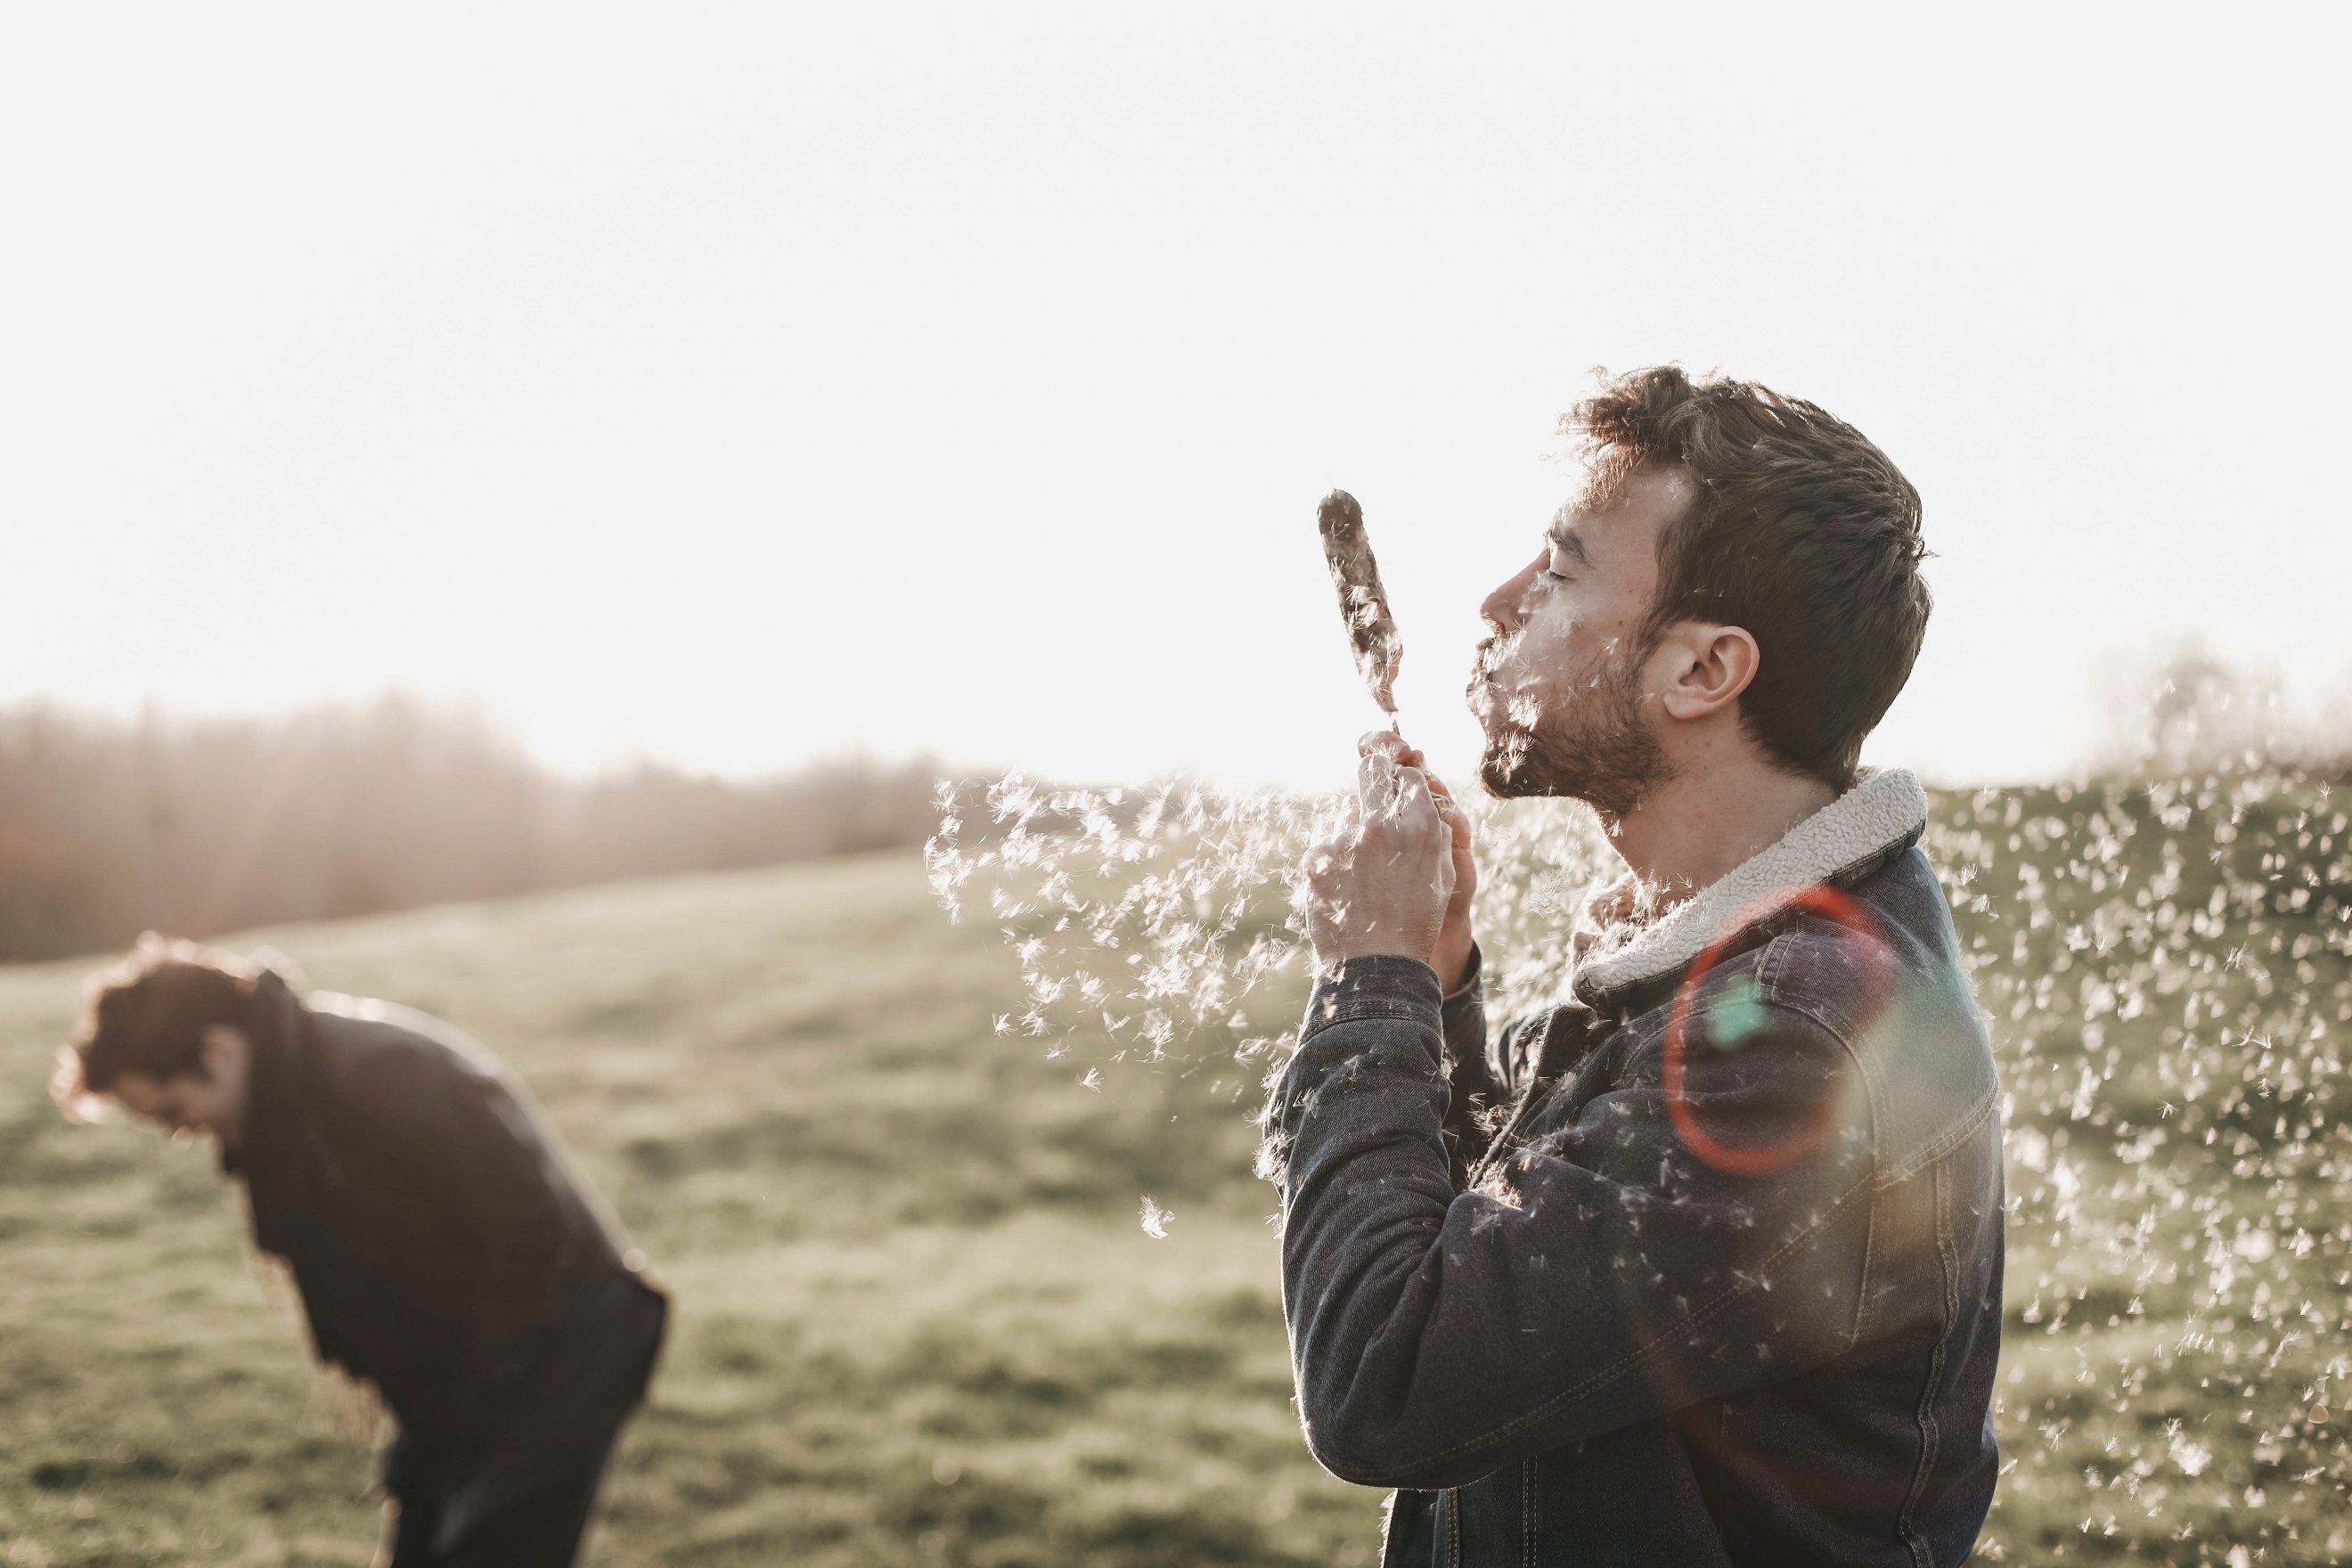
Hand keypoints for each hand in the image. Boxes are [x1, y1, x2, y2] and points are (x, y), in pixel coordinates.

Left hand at [1303, 736, 1460, 975]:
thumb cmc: (1416, 921)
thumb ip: (1431, 829)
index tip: (1400, 790)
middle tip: (1375, 781)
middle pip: (1373, 770)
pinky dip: (1335, 864)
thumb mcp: (1441, 873)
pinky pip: (1329, 847)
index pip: (1409, 776)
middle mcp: (1383, 824)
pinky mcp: (1317, 857)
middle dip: (1375, 770)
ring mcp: (1346, 840)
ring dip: (1356, 837)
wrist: (1379, 966)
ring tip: (1366, 883)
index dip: (1404, 783)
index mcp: (1421, 826)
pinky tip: (1347, 894)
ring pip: (1348, 818)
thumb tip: (1415, 792)